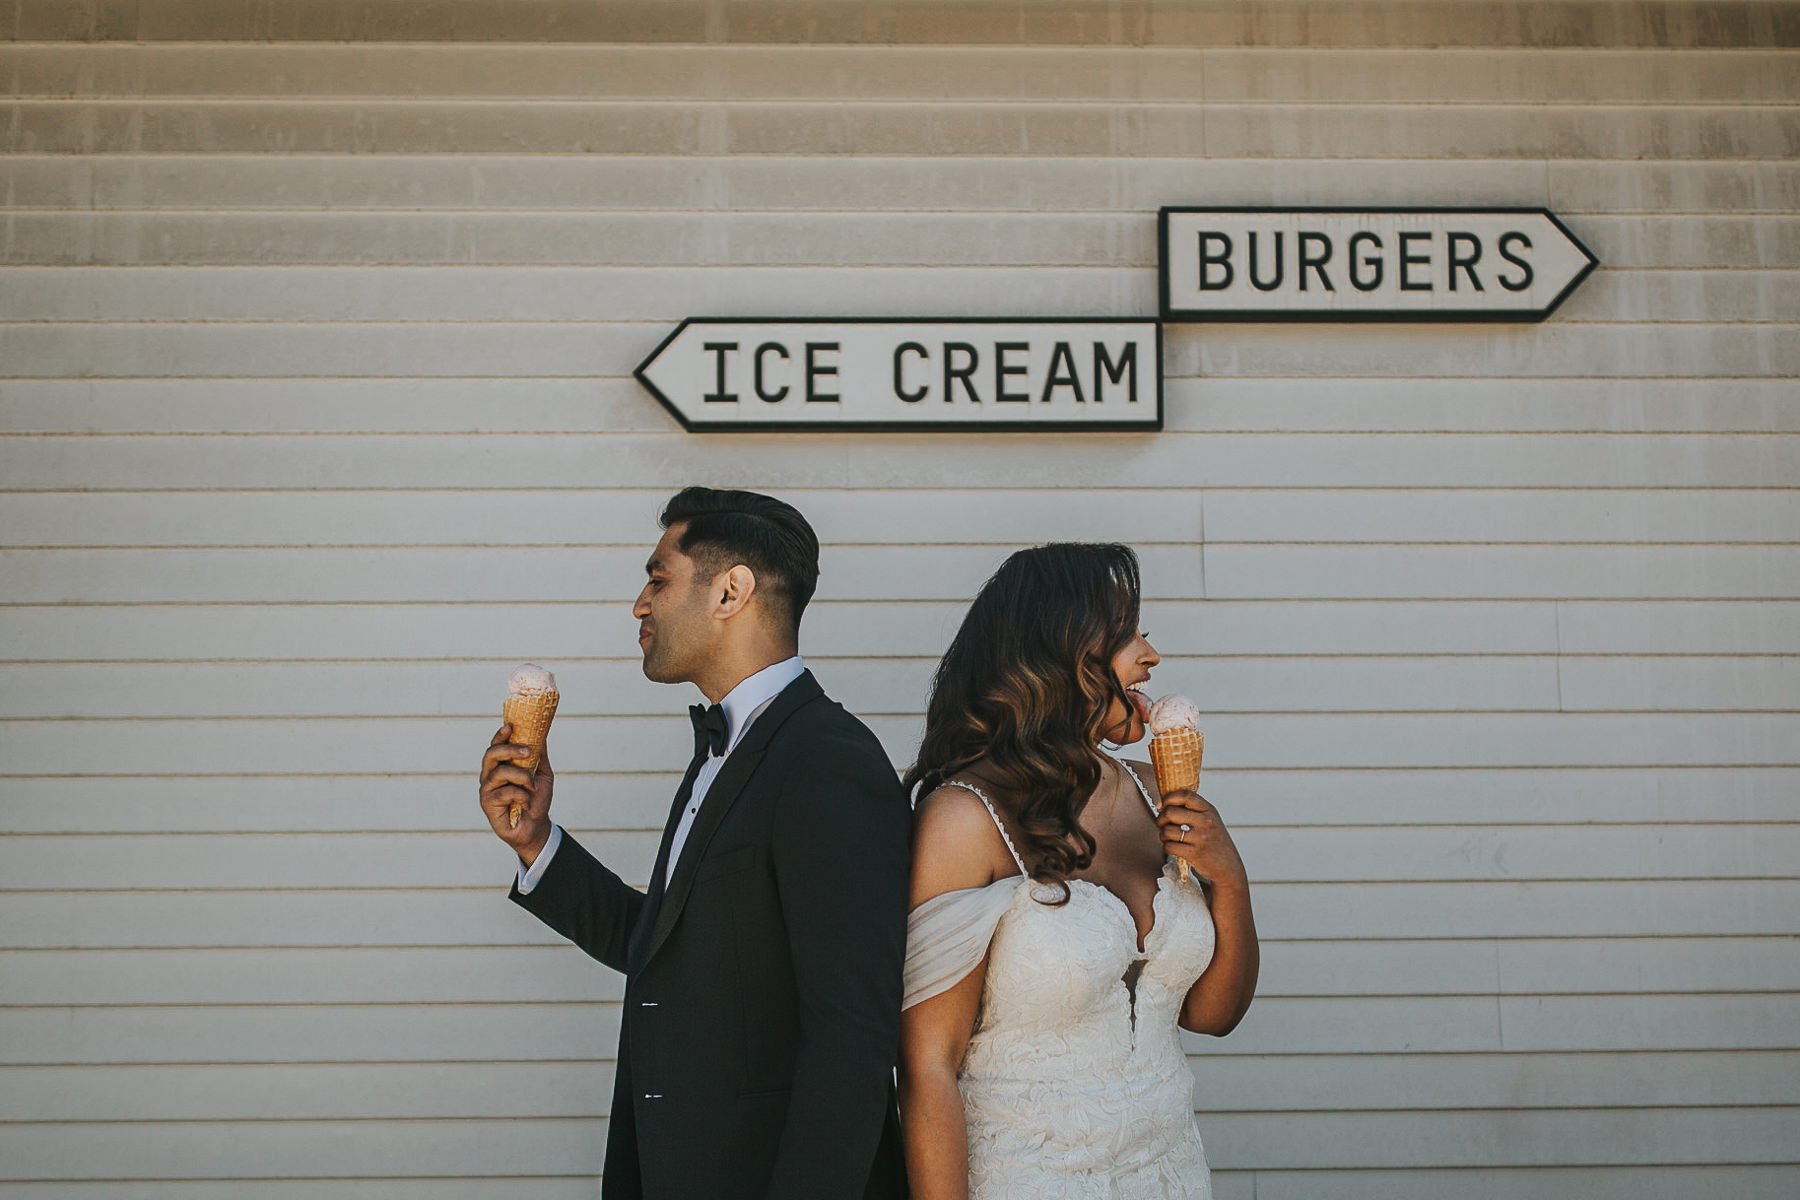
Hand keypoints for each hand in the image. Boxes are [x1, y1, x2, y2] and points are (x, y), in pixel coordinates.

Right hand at [479, 723, 553, 863]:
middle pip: (491, 754)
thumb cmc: (536, 800)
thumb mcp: (542, 774)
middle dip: (509, 749)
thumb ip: (540, 755)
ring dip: (521, 777)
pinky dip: (521, 795)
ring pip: (500, 772)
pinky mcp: (487, 803)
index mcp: (501, 766)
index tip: (510, 726)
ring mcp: (487, 789)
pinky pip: (505, 792)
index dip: (500, 735)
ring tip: (533, 785)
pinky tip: (526, 802)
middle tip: (527, 752)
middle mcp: (490, 775)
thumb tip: (542, 733)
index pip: (496, 746)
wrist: (536, 826)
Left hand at [1157, 790, 1245, 890]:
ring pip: (1167, 830)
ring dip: (1163, 835)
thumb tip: (1164, 804)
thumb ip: (1193, 810)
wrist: (1228, 866)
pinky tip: (1174, 847)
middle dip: (1161, 818)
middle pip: (1170, 812)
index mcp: (1209, 810)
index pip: (1185, 795)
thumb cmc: (1216, 843)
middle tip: (1162, 823)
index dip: (1169, 798)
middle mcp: (1206, 822)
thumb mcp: (1211, 820)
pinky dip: (1167, 847)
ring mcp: (1201, 838)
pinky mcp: (1194, 853)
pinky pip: (1169, 846)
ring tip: (1169, 837)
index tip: (1163, 804)